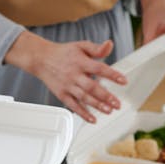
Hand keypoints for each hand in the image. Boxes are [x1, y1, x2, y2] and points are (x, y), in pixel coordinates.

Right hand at [5, 31, 127, 122]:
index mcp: (81, 62)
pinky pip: (73, 106)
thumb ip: (96, 48)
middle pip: (92, 87)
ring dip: (97, 105)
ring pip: (84, 98)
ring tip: (108, 111)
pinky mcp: (62, 94)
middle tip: (117, 103)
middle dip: (106, 96)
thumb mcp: (80, 46)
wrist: (41, 59)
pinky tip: (92, 119)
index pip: (99, 68)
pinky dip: (83, 113)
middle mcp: (74, 75)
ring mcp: (68, 86)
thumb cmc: (63, 53)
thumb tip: (109, 45)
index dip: (112, 75)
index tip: (123, 81)